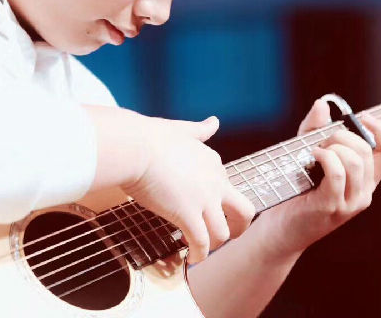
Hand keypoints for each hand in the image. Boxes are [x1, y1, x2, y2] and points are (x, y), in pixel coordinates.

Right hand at [86, 107, 254, 262]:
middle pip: (245, 211)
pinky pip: (202, 243)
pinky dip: (199, 255)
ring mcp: (204, 200)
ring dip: (214, 245)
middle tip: (226, 235)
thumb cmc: (149, 137)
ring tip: (201, 249)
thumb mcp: (181, 129)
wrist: (135, 147)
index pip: (226, 186)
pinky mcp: (188, 215)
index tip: (204, 208)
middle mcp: (215, 182)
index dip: (218, 201)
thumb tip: (215, 122)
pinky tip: (190, 259)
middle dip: (239, 227)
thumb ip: (199, 130)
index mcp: (213, 162)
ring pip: (223, 233)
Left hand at [250, 98, 380, 257]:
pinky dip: (325, 157)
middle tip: (322, 138)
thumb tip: (323, 104)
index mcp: (365, 180)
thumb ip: (315, 128)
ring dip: (333, 146)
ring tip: (315, 149)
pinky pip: (337, 173)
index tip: (362, 117)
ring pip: (355, 161)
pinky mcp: (331, 206)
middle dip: (344, 135)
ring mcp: (350, 202)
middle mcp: (364, 193)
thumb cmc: (295, 189)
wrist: (280, 228)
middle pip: (367, 151)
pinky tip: (311, 156)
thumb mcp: (307, 153)